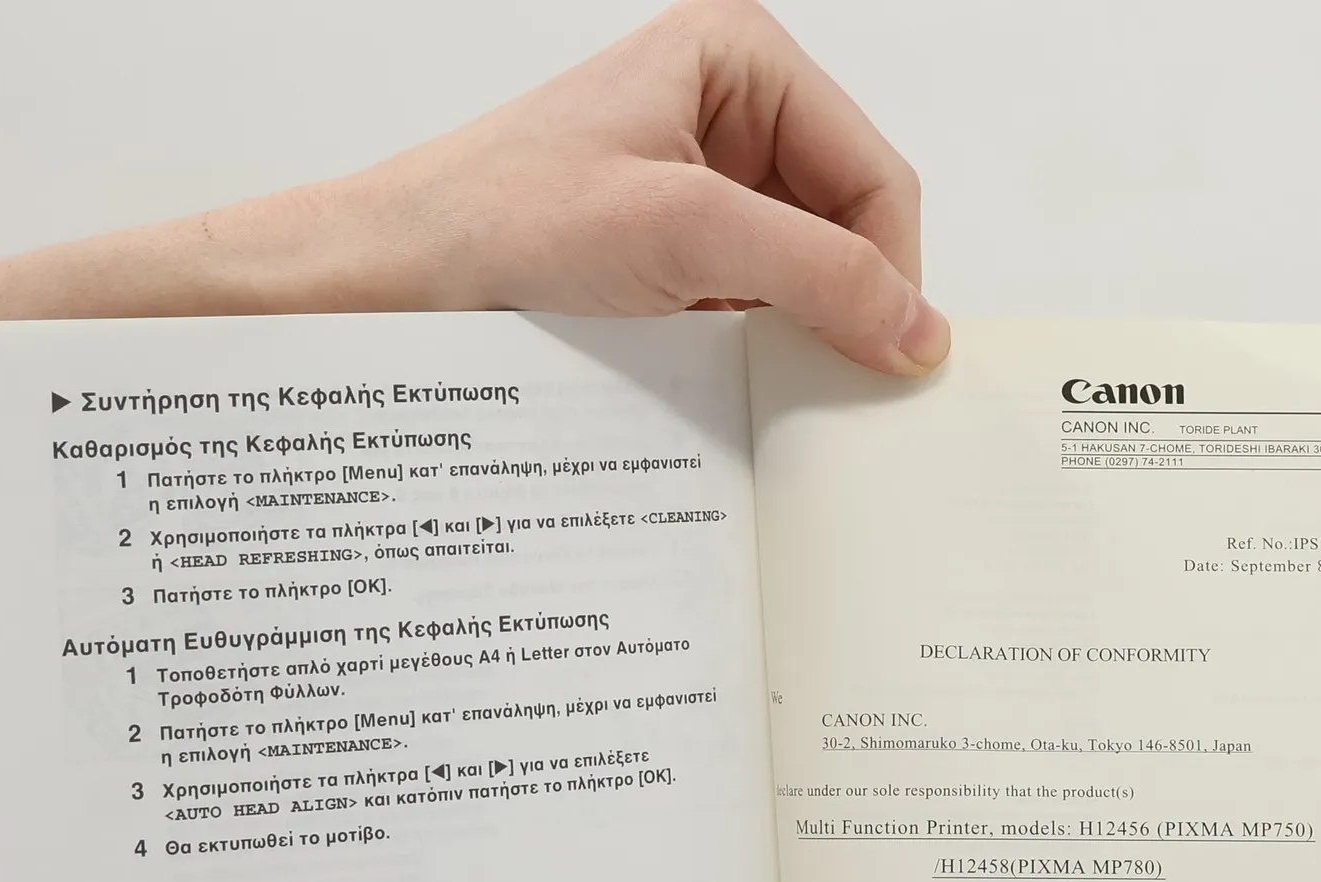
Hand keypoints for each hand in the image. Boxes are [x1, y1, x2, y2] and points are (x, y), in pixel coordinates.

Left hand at [275, 0, 949, 374]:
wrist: (401, 279)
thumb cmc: (504, 220)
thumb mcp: (683, 234)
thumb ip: (815, 272)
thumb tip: (918, 328)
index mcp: (743, 60)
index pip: (874, 173)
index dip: (893, 269)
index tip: (893, 358)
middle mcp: (732, 113)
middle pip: (850, 224)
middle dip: (847, 300)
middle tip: (837, 382)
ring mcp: (706, 186)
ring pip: (808, 272)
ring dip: (801, 331)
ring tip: (767, 377)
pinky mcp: (680, 252)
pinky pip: (760, 303)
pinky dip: (763, 347)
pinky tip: (733, 376)